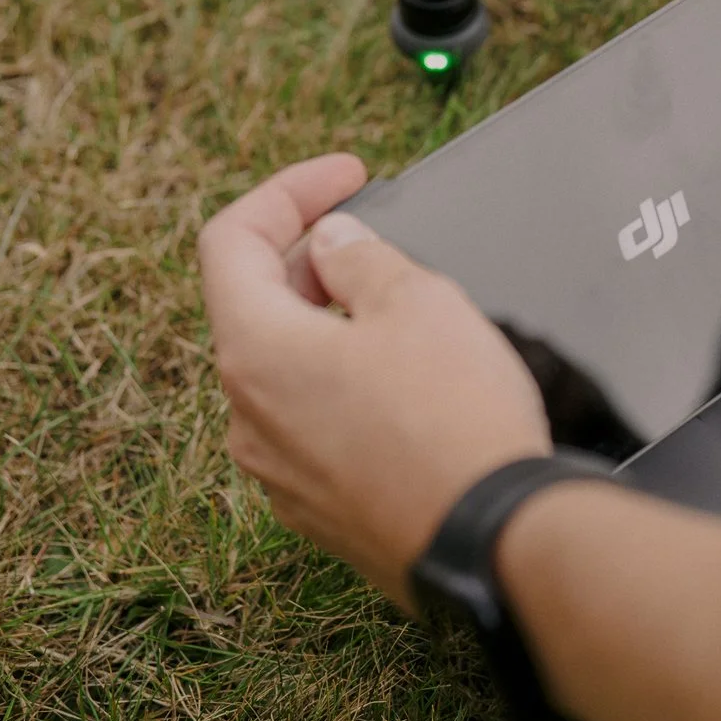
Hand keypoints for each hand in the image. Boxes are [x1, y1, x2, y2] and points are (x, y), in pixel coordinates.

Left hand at [197, 154, 550, 610]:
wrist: (490, 543)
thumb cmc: (453, 421)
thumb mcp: (418, 302)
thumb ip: (362, 259)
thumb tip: (335, 246)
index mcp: (255, 350)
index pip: (231, 241)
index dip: (289, 191)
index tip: (349, 177)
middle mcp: (246, 415)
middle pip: (253, 306)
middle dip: (310, 258)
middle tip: (374, 237)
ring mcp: (277, 469)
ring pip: (284, 369)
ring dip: (327, 323)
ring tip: (398, 308)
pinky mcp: (317, 508)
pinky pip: (312, 423)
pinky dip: (342, 383)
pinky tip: (405, 383)